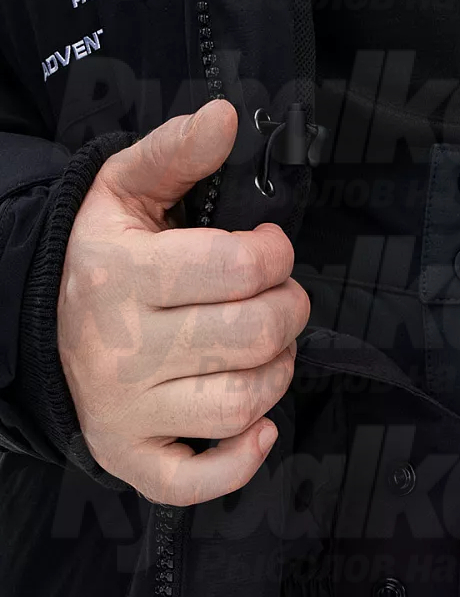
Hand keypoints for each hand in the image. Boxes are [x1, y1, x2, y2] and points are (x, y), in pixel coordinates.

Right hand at [57, 100, 309, 504]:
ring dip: (278, 372)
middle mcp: (122, 348)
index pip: (235, 268)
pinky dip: (240, 460)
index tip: (270, 248)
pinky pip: (195, 481)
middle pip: (252, 336)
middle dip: (289, 310)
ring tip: (267, 347)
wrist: (32, 325)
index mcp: (122, 275)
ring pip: (240, 401)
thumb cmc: (98, 257)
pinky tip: (257, 425)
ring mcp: (126, 411)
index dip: (275, 253)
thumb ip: (175, 153)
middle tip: (281, 297)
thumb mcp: (123, 192)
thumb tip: (226, 115)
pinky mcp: (131, 457)